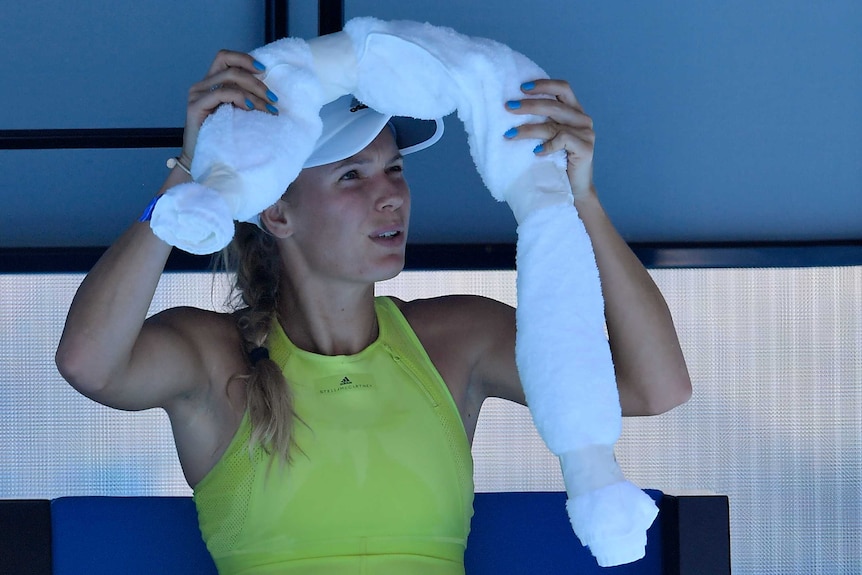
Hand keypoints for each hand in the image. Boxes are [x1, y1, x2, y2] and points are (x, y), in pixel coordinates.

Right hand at [181, 50, 279, 165]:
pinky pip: (221, 93)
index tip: (264, 70)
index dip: (245, 59)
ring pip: (229, 78)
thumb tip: (271, 92)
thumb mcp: (239, 114)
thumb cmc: (226, 140)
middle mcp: (202, 85)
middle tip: (273, 99)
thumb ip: (246, 98)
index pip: (226, 57)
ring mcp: (197, 95)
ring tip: (268, 108)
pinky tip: (251, 109)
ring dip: (254, 91)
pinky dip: (240, 98)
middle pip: (230, 66)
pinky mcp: (195, 107)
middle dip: (256, 80)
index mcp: (211, 83)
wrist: (208, 162)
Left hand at [504, 79, 594, 200]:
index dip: (543, 84)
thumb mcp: (548, 138)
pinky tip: (535, 152)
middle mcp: (582, 119)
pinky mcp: (586, 148)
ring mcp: (586, 133)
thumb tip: (511, 109)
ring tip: (510, 134)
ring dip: (528, 128)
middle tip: (508, 107)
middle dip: (528, 105)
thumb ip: (541, 122)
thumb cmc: (556, 164)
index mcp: (574, 111)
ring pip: (553, 124)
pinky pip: (562, 140)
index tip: (521, 88)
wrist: (573, 191)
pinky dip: (546, 146)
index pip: (562, 88)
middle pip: (554, 104)